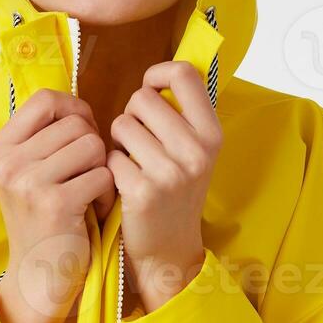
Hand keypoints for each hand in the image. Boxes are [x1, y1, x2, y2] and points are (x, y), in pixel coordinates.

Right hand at [0, 89, 111, 322]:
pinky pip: (102, 175)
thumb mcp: (29, 171)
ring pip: (93, 146)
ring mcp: (28, 182)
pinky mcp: (55, 204)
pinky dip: (106, 194)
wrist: (38, 275)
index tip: (82, 134)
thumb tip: (80, 104)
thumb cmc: (44, 217)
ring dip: (101, 170)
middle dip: (92, 147)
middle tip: (86, 175)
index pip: (45, 99)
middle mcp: (8, 161)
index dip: (74, 109)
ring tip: (87, 193)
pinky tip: (92, 210)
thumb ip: (46, 136)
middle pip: (76, 124)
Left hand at [105, 61, 219, 312]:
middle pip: (143, 98)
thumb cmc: (175, 191)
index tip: (150, 88)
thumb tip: (158, 73)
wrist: (169, 249)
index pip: (184, 74)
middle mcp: (196, 150)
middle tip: (139, 140)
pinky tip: (123, 183)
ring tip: (132, 161)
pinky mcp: (142, 192)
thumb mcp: (194, 151)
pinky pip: (110, 157)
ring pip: (121, 124)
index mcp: (212, 133)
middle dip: (132, 115)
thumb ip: (182, 114)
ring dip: (118, 141)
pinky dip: (111, 167)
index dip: (158, 74)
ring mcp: (171, 172)